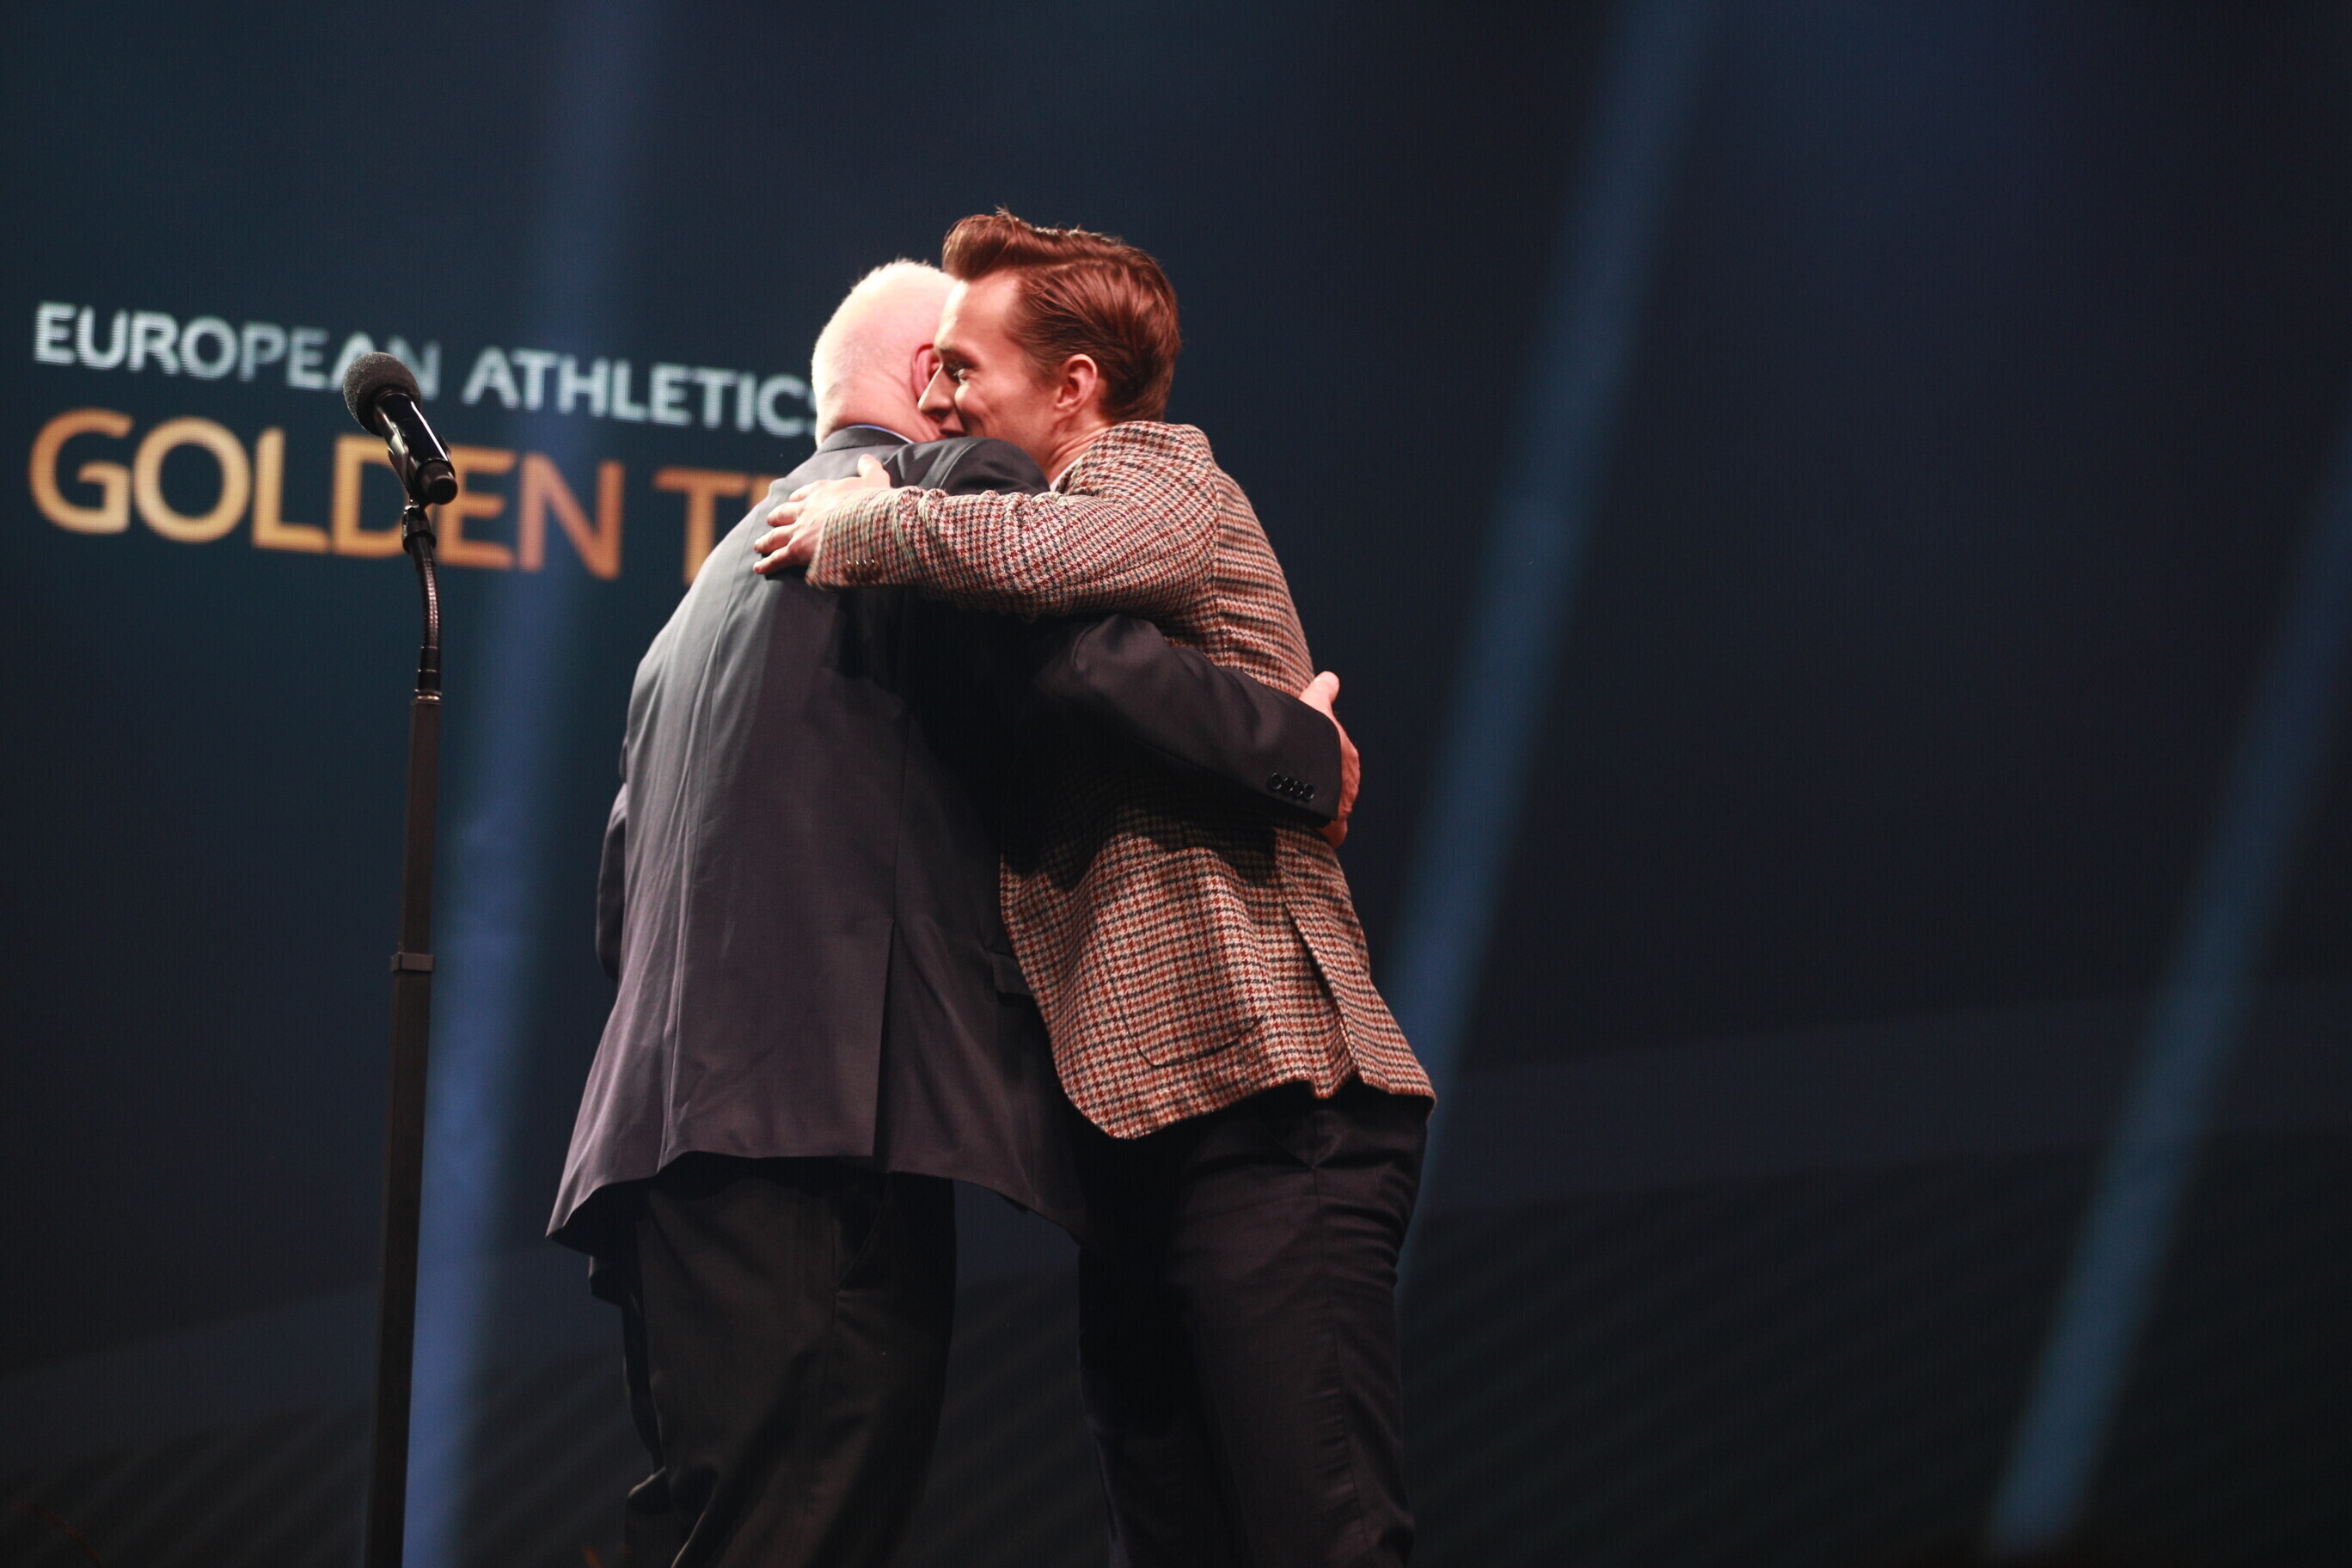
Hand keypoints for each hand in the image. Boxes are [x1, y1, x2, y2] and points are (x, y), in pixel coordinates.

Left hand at [751, 455, 890, 574]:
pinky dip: (767, 563)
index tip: (793, 502)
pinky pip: (777, 558)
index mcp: (823, 491)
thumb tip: (867, 458)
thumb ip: (869, 469)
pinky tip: (758, 567)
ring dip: (766, 541)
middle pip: (784, 513)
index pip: (804, 494)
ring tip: (758, 546)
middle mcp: (806, 509)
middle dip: (776, 517)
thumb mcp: (876, 480)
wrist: (866, 525)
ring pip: (776, 535)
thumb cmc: (873, 505)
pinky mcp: (797, 551)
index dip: (797, 499)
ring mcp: (799, 530)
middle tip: (770, 521)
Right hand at [1296, 670, 1358, 847]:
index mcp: (1347, 753)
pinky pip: (1335, 833)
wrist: (1306, 753)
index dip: (1327, 766)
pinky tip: (1317, 836)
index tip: (1312, 768)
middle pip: (1341, 788)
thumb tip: (1331, 677)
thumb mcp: (1315, 703)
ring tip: (1304, 813)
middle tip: (1304, 791)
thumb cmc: (1308, 728)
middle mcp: (1350, 779)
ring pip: (1338, 811)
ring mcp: (1344, 802)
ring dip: (1325, 813)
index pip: (1341, 763)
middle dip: (1327, 791)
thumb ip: (1324, 691)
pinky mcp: (1333, 822)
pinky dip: (1328, 836)